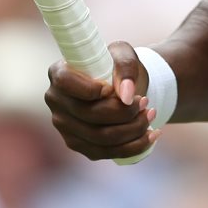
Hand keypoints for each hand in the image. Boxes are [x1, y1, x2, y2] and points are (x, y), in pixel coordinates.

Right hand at [45, 41, 160, 159]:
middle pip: (89, 115)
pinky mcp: (79, 145)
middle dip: (124, 112)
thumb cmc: (118, 66)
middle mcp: (56, 101)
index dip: (91, 88)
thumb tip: (126, 95)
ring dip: (132, 129)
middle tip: (146, 101)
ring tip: (151, 114)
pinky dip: (133, 146)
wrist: (123, 85)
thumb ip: (125, 67)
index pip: (65, 83)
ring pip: (100, 138)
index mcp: (58, 73)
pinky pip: (106, 152)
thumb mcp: (124, 54)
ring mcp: (65, 127)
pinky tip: (152, 134)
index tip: (113, 88)